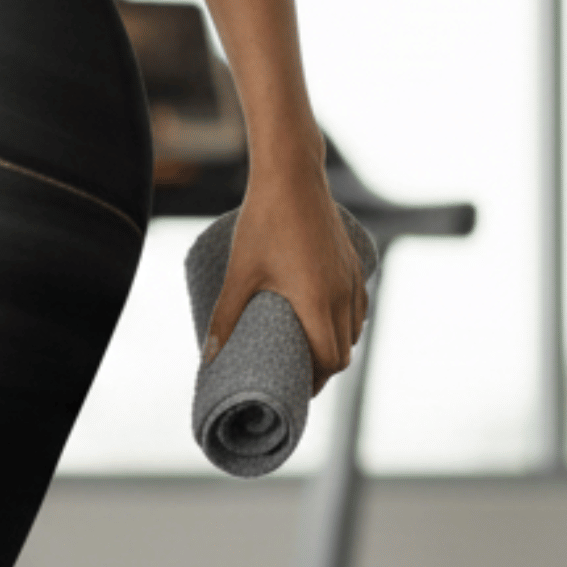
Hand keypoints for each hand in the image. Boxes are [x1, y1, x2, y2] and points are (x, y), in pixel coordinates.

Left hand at [202, 162, 368, 391]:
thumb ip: (225, 316)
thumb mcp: (240, 272)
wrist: (293, 175)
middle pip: (343, 352)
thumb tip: (208, 355)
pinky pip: (358, 306)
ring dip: (335, 345)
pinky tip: (326, 320)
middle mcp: (342, 294)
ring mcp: (351, 278)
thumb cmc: (264, 221)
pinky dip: (346, 322)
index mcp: (318, 302)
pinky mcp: (353, 262)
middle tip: (295, 376)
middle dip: (322, 370)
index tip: (295, 391)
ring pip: (354, 329)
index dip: (314, 383)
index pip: (329, 360)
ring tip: (307, 351)